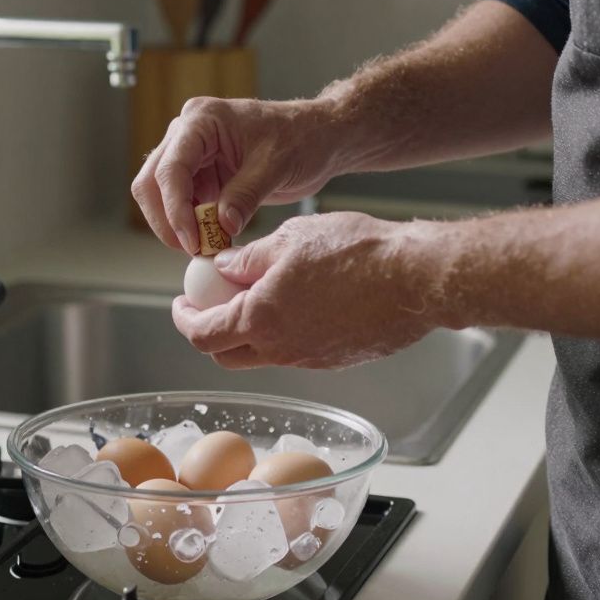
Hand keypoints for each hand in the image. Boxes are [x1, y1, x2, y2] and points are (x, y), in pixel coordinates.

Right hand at [131, 95, 352, 253]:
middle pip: (151, 182)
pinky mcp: (200, 174)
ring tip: (206, 247)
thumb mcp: (276, 166)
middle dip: (166, 220)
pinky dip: (191, 225)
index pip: (171, 168)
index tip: (191, 240)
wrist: (318, 138)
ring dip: (176, 225)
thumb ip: (245, 196)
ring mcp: (191, 154)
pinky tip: (212, 239)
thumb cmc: (301, 138)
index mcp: (202, 120)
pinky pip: (182, 204)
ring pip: (159, 195)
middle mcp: (188, 134)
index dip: (175, 208)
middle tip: (191, 249)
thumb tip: (221, 226)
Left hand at [172, 212, 455, 369]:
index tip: (183, 303)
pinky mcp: (335, 360)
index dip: (184, 319)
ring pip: (261, 356)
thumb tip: (223, 267)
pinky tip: (298, 302)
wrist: (416, 278)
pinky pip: (295, 353)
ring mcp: (309, 360)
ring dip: (249, 333)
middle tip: (211, 304)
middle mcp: (281, 349)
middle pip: (225, 354)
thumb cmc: (359, 252)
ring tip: (258, 295)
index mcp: (260, 318)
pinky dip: (283, 334)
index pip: (202, 334)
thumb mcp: (291, 239)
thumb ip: (248, 258)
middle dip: (210, 331)